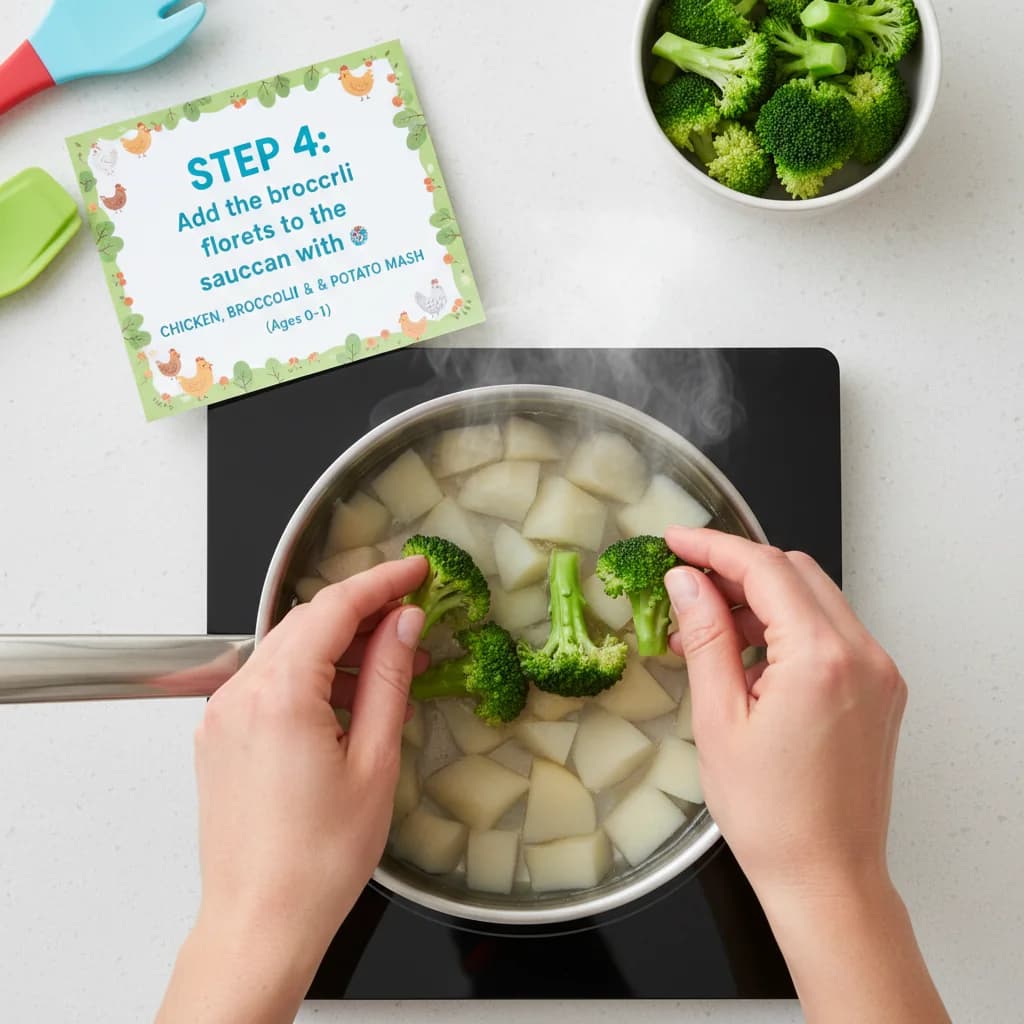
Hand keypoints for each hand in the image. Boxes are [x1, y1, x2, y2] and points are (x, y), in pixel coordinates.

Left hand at [157, 557, 426, 1023]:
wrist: (260, 921)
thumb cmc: (316, 860)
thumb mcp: (374, 760)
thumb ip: (388, 679)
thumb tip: (404, 625)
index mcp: (279, 694)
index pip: (335, 607)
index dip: (381, 582)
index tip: (414, 571)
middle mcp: (240, 694)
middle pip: (307, 621)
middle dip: (362, 610)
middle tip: (411, 614)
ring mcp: (223, 715)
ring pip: (286, 648)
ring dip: (337, 644)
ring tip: (390, 664)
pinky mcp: (219, 736)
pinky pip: (268, 681)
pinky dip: (310, 675)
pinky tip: (347, 697)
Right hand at [664, 527, 947, 1022]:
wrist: (827, 877)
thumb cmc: (773, 817)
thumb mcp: (718, 720)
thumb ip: (705, 637)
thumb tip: (687, 583)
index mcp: (820, 658)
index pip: (764, 569)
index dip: (713, 547)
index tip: (676, 542)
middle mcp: (861, 655)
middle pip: (794, 572)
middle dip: (737, 569)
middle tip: (686, 584)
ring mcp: (878, 672)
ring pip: (814, 597)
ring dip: (761, 600)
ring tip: (707, 631)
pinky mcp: (879, 690)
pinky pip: (831, 632)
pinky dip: (788, 628)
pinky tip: (747, 655)